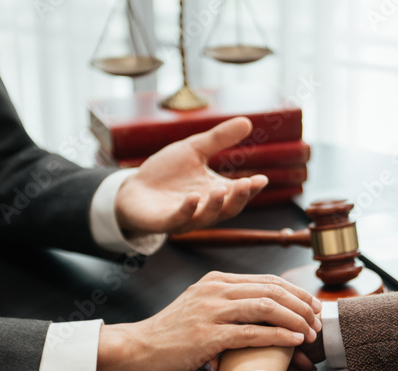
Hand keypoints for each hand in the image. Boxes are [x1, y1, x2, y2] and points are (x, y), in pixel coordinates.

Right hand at [95, 272, 321, 370]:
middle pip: (272, 290)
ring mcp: (211, 311)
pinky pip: (253, 333)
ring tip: (310, 334)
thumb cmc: (172, 335)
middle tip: (317, 321)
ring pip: (267, 307)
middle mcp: (216, 290)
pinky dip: (279, 336)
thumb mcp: (201, 308)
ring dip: (295, 320)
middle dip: (301, 305)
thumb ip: (229, 305)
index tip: (313, 307)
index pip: (268, 280)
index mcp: (218, 280)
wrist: (138, 348)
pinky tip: (294, 341)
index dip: (296, 293)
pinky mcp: (208, 335)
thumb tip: (264, 314)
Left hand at [113, 117, 268, 235]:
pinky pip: (179, 220)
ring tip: (219, 189)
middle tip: (246, 183)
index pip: (239, 193)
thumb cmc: (167, 172)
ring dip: (215, 205)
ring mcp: (186, 217)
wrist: (135, 187)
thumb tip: (247, 121)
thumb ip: (219, 139)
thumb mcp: (194, 149)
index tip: (261, 179)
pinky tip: (193, 197)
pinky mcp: (165, 221)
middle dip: (238, 198)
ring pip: (206, 217)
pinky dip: (187, 210)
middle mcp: (205, 208)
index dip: (251, 189)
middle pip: (229, 209)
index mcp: (216, 192)